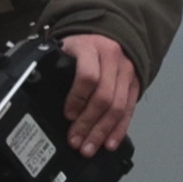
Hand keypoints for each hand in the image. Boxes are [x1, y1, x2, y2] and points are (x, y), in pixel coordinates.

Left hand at [57, 33, 140, 151]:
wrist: (107, 33)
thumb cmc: (81, 46)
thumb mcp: (66, 49)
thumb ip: (59, 69)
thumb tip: (47, 102)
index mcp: (91, 48)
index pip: (88, 76)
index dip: (77, 99)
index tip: (68, 115)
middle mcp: (113, 59)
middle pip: (104, 97)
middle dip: (88, 123)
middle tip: (75, 141)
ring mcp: (127, 72)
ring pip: (118, 107)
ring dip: (102, 132)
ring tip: (89, 148)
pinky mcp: (136, 84)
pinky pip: (129, 111)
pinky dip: (119, 130)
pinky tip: (109, 143)